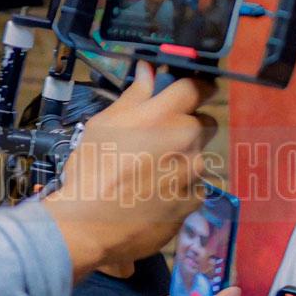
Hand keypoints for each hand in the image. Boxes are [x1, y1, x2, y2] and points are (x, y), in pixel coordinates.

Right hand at [44, 62, 217, 279]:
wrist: (90, 225)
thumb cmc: (92, 170)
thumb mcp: (104, 125)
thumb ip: (135, 96)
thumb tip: (149, 70)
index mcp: (165, 116)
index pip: (199, 87)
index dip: (199, 86)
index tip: (194, 91)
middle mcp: (188, 141)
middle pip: (205, 123)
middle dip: (189, 126)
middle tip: (161, 139)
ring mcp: (195, 173)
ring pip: (198, 156)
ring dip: (183, 159)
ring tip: (150, 174)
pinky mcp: (196, 200)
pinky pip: (195, 186)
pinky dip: (181, 187)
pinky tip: (156, 195)